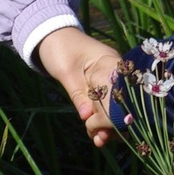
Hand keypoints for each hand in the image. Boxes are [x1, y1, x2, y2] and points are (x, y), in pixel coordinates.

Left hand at [35, 25, 122, 148]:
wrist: (50, 34)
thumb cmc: (58, 48)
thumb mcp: (65, 72)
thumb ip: (78, 95)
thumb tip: (88, 118)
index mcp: (111, 65)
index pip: (121, 95)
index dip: (114, 117)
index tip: (102, 132)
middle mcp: (118, 73)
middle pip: (123, 104)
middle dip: (112, 125)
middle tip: (98, 140)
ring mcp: (113, 80)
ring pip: (118, 108)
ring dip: (108, 125)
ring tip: (97, 140)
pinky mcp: (105, 86)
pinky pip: (109, 105)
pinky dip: (104, 118)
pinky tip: (97, 133)